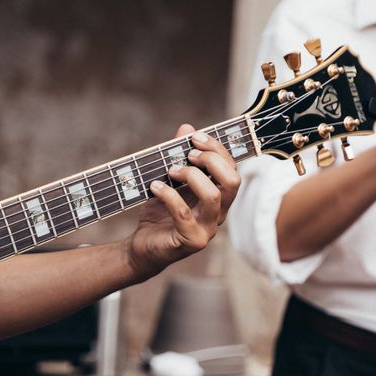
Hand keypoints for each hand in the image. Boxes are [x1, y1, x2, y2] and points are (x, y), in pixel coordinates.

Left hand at [125, 123, 239, 281]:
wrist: (142, 247)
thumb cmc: (159, 213)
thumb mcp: (169, 181)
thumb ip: (179, 156)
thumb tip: (186, 128)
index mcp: (219, 198)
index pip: (232, 169)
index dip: (217, 149)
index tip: (194, 136)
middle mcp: (218, 213)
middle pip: (233, 182)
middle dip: (211, 161)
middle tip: (188, 154)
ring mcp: (207, 229)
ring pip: (213, 197)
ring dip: (191, 176)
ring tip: (170, 170)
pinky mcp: (190, 241)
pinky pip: (184, 215)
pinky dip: (168, 195)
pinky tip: (155, 187)